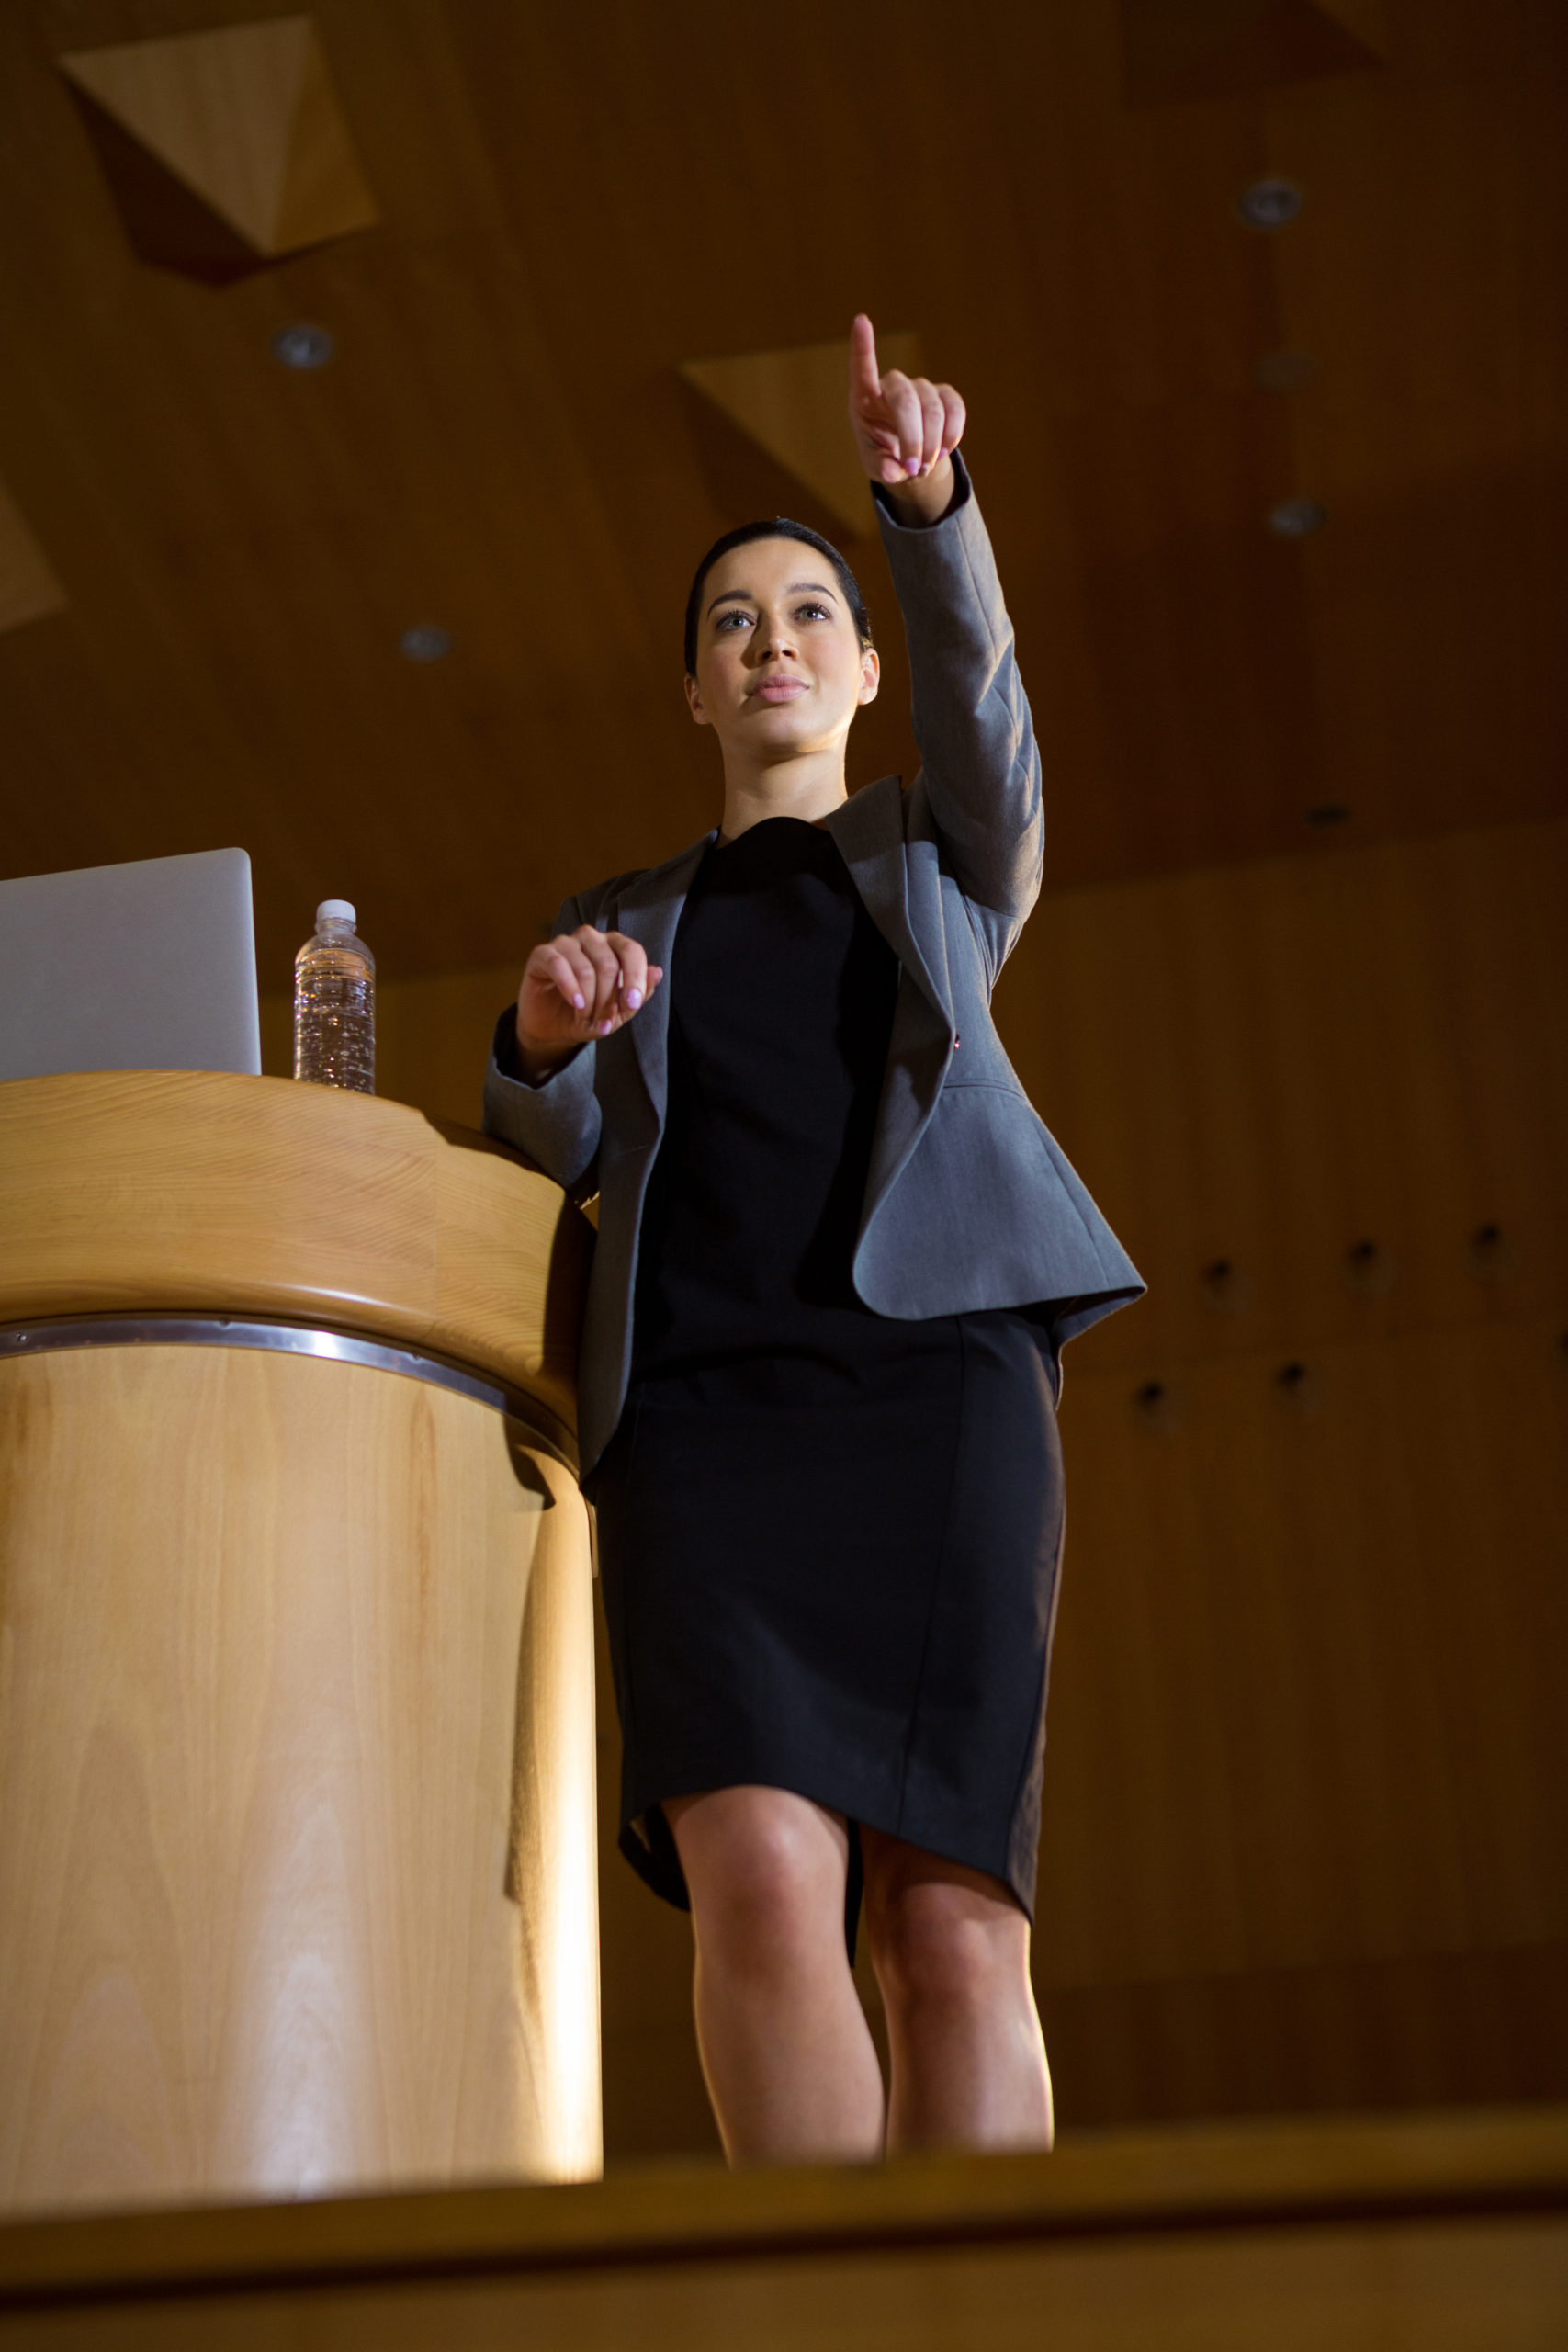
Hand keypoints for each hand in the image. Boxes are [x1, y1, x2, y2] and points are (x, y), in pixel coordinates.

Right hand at [515, 925, 663, 1076]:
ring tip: (584, 1018)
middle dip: (608, 999)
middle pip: (608, 964)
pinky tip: (575, 1004)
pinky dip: (570, 988)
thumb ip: (638, 994)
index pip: (632, 951)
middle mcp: (591, 938)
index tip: (632, 1004)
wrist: (551, 1027)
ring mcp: (566, 942)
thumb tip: (657, 972)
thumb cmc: (587, 1014)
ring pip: (586, 969)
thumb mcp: (617, 1012)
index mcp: (614, 946)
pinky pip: (559, 965)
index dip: (634, 978)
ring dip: (589, 1001)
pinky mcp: (542, 953)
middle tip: (603, 1020)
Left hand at [848, 314, 965, 518]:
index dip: (863, 346)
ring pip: (933, 408)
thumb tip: (893, 472)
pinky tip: (944, 450)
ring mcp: (919, 387)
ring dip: (932, 443)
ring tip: (925, 467)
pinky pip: (954, 407)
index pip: (862, 368)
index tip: (861, 321)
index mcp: (865, 399)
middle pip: (906, 399)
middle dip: (913, 437)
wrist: (909, 458)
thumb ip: (881, 468)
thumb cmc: (883, 456)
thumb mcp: (876, 465)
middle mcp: (892, 386)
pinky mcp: (943, 395)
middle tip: (915, 468)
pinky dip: (952, 432)